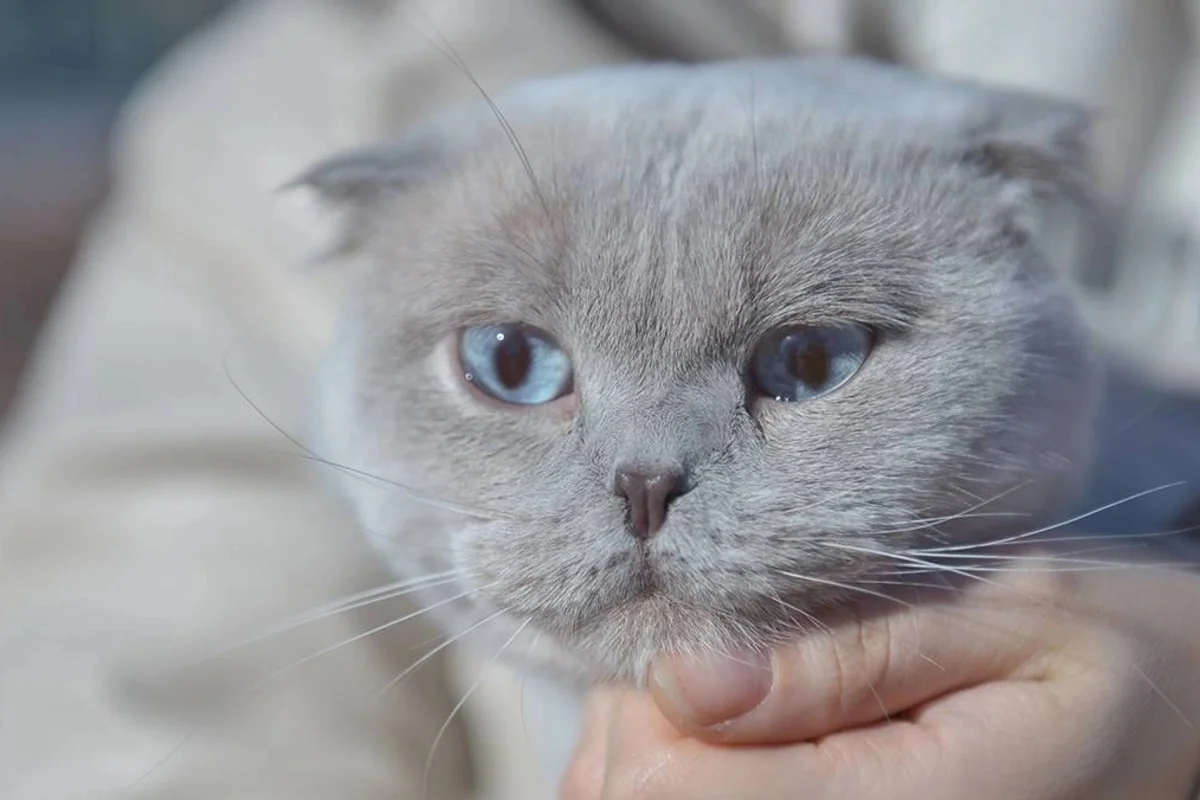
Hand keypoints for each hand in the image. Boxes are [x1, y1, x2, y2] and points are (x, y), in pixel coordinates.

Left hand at [561, 550, 1199, 798]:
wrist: (1179, 716)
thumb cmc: (1107, 649)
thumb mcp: (1005, 617)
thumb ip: (846, 660)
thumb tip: (679, 679)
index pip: (666, 789)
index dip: (648, 707)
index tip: (700, 642)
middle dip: (642, 726)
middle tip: (716, 656)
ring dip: (653, 752)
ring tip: (729, 693)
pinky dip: (679, 771)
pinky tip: (729, 733)